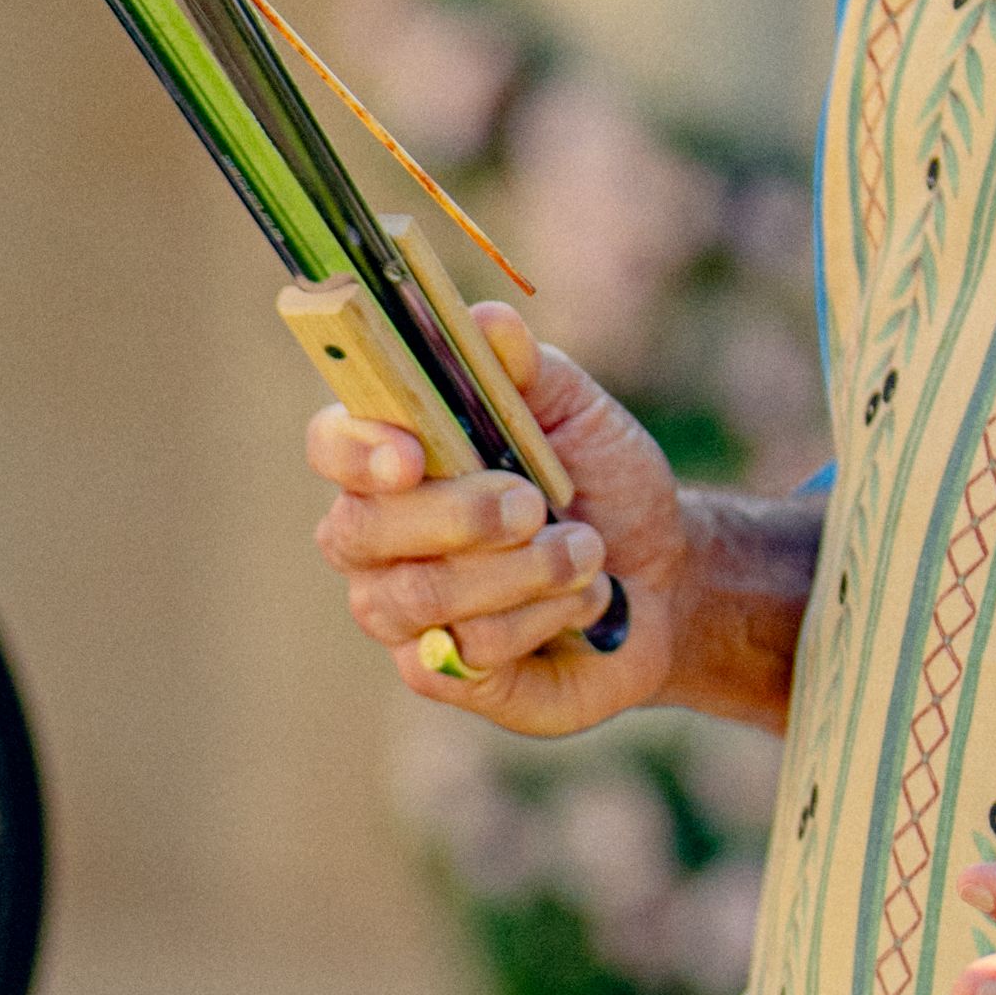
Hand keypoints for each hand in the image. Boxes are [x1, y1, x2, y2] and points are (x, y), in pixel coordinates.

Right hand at [302, 304, 687, 737]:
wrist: (664, 581)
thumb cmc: (603, 486)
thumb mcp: (582, 415)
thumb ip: (529, 371)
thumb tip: (488, 322)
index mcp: (393, 457)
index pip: (331, 446)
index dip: (356, 451)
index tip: (411, 455)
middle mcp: (377, 537)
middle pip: (360, 531)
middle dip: (460, 515)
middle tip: (537, 504)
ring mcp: (401, 611)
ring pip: (418, 597)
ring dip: (520, 572)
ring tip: (586, 554)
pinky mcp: (439, 672)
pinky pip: (463, 653)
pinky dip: (538, 621)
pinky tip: (581, 605)